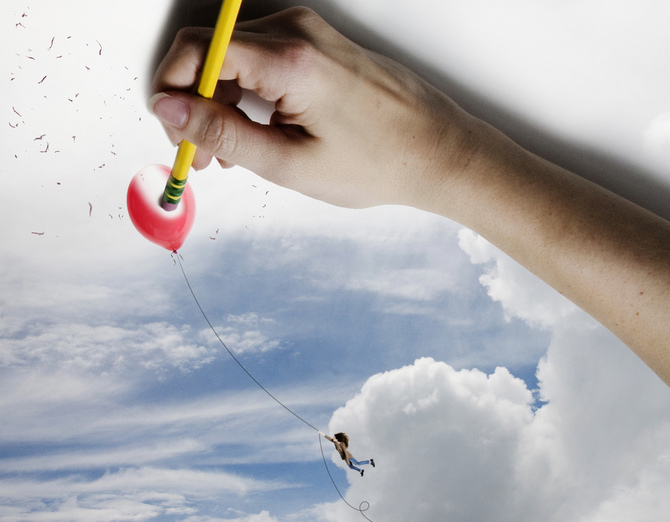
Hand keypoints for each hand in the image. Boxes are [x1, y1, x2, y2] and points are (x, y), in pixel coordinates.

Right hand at [150, 7, 477, 209]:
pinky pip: (263, 58)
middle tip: (201, 155)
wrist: (437, 152)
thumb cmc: (377, 163)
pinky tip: (254, 130)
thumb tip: (169, 109)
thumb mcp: (291, 163)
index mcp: (291, 58)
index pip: (199, 49)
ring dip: (220, 100)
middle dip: (194, 101)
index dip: (174, 92)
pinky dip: (248, 92)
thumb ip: (223, 134)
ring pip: (236, 55)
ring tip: (229, 154)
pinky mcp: (319, 44)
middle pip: (213, 49)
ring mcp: (311, 33)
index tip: (176, 134)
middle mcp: (298, 31)